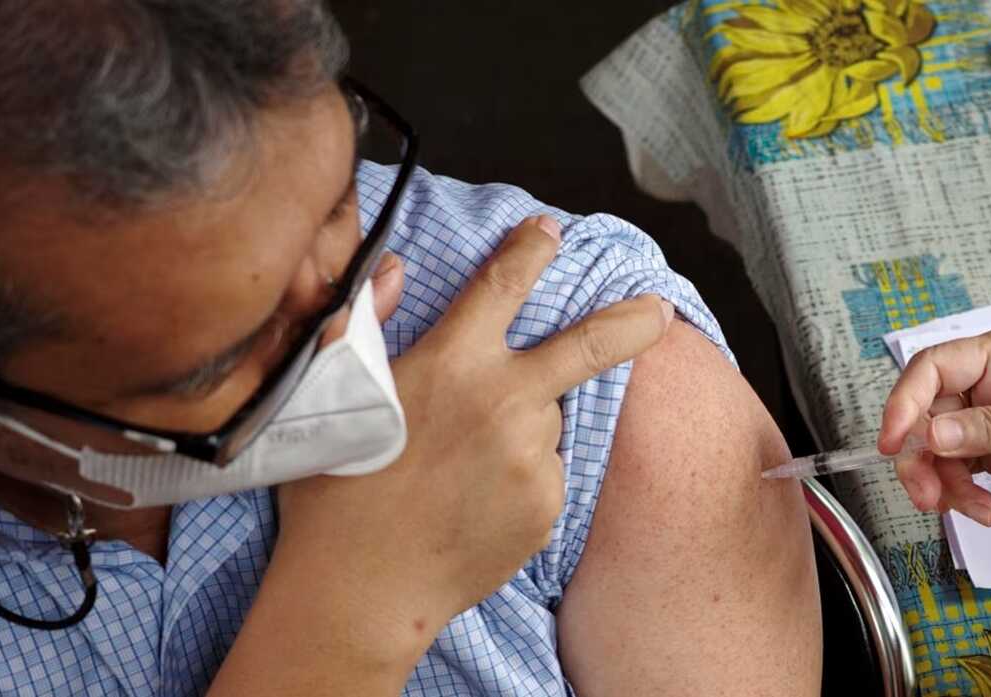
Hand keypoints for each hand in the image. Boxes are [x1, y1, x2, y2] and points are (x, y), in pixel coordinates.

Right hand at [268, 215, 672, 665]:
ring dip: (524, 425)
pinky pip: (544, 474)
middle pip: (586, 348)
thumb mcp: (329, 390)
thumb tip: (398, 268)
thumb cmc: (333, 487)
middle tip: (661, 313)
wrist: (358, 589)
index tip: (549, 232)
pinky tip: (473, 501)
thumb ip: (367, 320)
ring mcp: (533, 458)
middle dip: (631, 323)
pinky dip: (520, 476)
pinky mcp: (546, 507)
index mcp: (452, 362)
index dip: (530, 251)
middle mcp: (505, 402)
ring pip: (546, 421)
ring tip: (463, 465)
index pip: (503, 286)